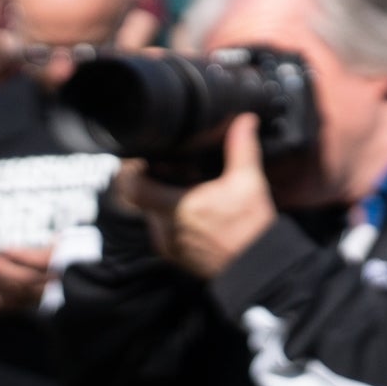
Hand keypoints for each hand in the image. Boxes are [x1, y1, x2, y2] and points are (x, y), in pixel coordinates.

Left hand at [120, 114, 278, 278]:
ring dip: (161, 201)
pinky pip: (161, 231)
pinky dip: (169, 218)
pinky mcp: (173, 256)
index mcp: (175, 206)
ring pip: (151, 215)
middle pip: (141, 199)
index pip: (131, 188)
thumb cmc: (249, 224)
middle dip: (152, 182)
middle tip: (171, 169)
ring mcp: (166, 244)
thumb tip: (244, 119)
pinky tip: (193, 211)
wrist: (255, 265)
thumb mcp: (248, 181)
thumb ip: (241, 147)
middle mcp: (163, 227)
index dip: (131, 171)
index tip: (142, 160)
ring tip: (184, 190)